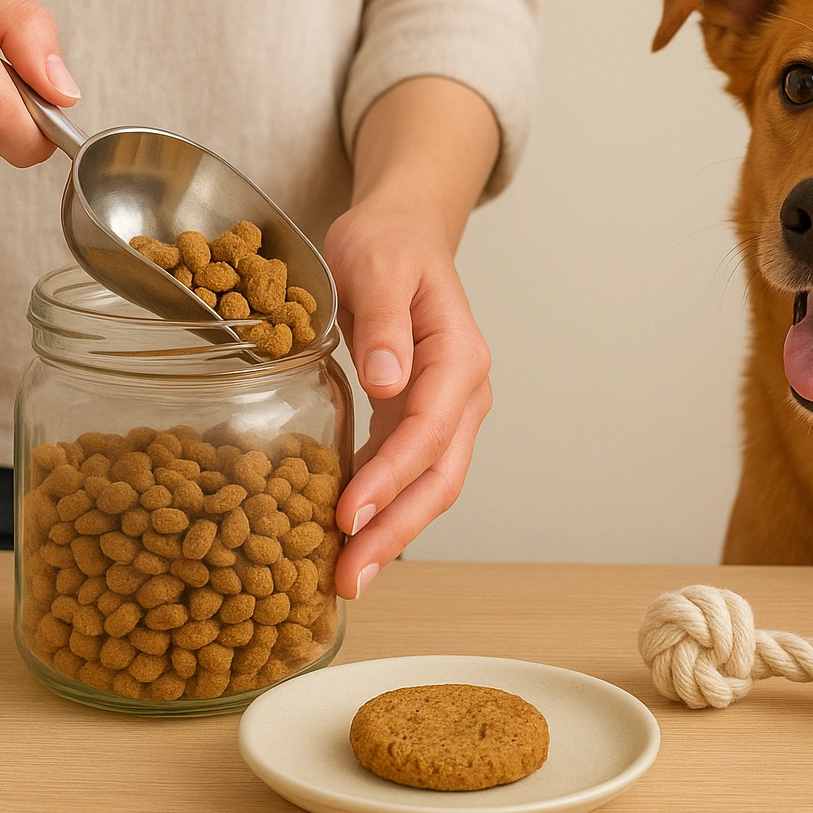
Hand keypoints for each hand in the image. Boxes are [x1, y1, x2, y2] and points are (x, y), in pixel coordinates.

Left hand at [325, 76, 500, 597]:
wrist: (403, 235)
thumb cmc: (388, 244)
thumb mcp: (376, 264)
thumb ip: (384, 322)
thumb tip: (389, 380)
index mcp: (459, 356)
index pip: (429, 430)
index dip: (391, 477)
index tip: (348, 514)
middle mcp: (465, 393)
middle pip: (440, 478)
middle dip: (395, 531)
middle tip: (350, 577)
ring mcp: (449, 413)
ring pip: (430, 488)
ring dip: (391, 534)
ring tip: (347, 577)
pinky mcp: (422, 423)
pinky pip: (409, 477)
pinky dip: (384, 512)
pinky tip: (350, 542)